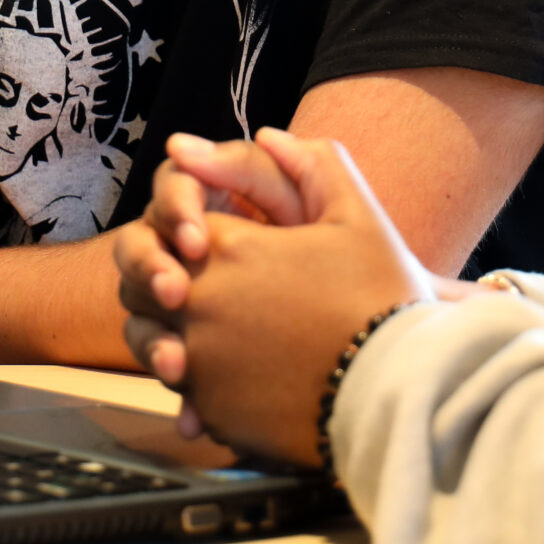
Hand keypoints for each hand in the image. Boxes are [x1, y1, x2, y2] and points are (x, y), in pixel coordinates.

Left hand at [116, 128, 432, 464]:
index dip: (187, 228)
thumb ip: (312, 163)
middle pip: (144, 280)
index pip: (170, 223)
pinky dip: (199, 382)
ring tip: (211, 332)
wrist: (399, 390)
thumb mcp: (358, 215)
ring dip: (167, 331)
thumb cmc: (382, 297)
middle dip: (161, 276)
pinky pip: (181, 389)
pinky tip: (235, 380)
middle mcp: (197, 300)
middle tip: (193, 284)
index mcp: (227, 247)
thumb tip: (269, 134)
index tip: (209, 242)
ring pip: (150, 337)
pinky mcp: (209, 409)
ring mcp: (198, 359)